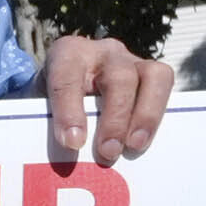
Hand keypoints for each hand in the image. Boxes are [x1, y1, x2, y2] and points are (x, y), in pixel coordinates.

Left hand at [40, 31, 174, 164]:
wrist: (68, 88)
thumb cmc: (51, 102)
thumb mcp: (40, 108)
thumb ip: (48, 124)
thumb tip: (65, 154)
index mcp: (67, 53)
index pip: (67, 77)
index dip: (70, 110)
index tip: (72, 142)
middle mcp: (102, 51)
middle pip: (118, 78)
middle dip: (114, 119)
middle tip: (107, 153)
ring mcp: (131, 59)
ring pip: (151, 76)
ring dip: (146, 115)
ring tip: (134, 146)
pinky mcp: (151, 73)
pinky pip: (165, 85)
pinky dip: (157, 114)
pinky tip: (147, 141)